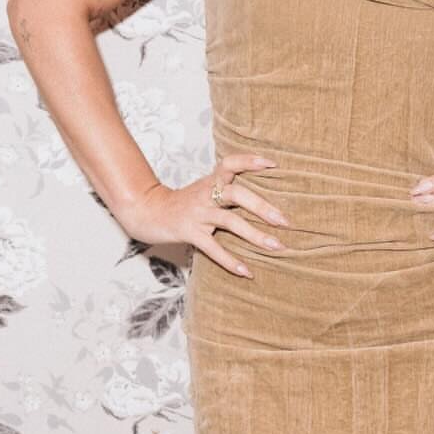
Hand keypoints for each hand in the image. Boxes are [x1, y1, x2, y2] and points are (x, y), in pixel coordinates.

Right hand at [116, 152, 289, 278]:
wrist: (148, 212)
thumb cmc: (184, 203)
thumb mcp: (204, 189)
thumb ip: (227, 189)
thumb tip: (263, 198)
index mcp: (210, 181)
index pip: (231, 164)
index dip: (250, 161)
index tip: (273, 164)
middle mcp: (205, 195)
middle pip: (237, 194)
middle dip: (263, 207)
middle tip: (286, 221)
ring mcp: (197, 214)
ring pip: (230, 221)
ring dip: (256, 235)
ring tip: (278, 247)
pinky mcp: (190, 233)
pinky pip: (213, 248)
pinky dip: (231, 261)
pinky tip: (247, 272)